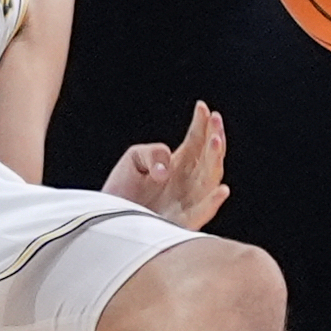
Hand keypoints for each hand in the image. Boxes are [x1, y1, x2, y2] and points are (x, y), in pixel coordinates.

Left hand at [102, 101, 230, 230]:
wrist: (107, 219)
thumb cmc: (122, 191)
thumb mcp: (134, 159)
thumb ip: (153, 153)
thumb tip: (168, 169)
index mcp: (179, 165)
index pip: (197, 141)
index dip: (202, 124)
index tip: (202, 107)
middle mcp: (188, 181)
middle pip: (209, 156)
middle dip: (214, 136)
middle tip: (214, 118)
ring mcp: (188, 201)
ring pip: (210, 179)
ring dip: (216, 160)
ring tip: (216, 140)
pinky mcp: (182, 222)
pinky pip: (203, 213)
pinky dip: (213, 203)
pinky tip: (222, 190)